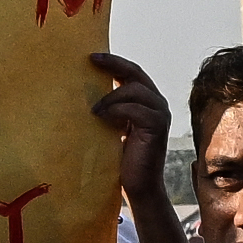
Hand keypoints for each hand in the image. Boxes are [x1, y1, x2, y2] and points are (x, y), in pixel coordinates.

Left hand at [85, 49, 168, 176]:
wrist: (138, 186)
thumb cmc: (121, 158)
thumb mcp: (112, 125)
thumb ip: (109, 106)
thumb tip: (82, 88)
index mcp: (147, 100)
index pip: (132, 72)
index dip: (114, 61)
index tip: (91, 56)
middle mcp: (157, 104)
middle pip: (136, 73)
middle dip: (113, 65)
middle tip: (92, 61)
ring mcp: (160, 115)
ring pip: (135, 89)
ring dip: (111, 96)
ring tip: (95, 110)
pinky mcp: (157, 127)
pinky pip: (135, 109)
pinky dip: (116, 110)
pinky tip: (102, 119)